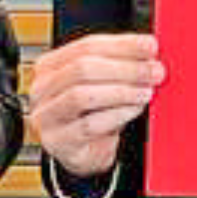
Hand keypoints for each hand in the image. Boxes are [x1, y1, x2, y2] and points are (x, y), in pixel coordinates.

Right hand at [30, 29, 161, 181]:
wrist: (84, 152)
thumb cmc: (92, 113)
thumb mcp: (103, 83)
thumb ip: (120, 63)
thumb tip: (148, 50)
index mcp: (50, 66)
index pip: (87, 46)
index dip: (122, 45)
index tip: (150, 46)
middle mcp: (42, 89)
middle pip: (82, 68)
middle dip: (125, 68)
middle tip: (154, 71)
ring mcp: (46, 116)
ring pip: (82, 96)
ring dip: (121, 91)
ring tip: (146, 91)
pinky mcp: (57, 141)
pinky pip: (89, 125)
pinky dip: (117, 115)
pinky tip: (134, 109)